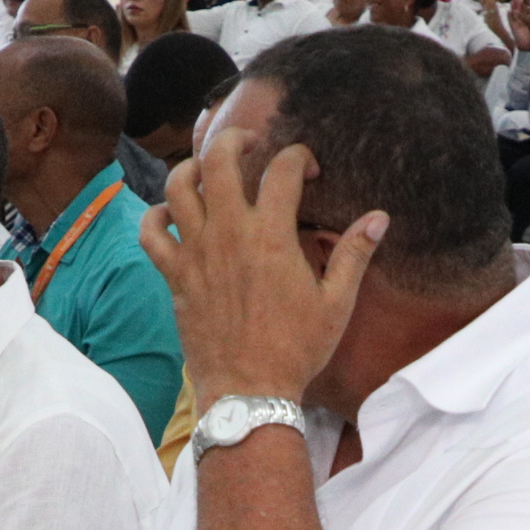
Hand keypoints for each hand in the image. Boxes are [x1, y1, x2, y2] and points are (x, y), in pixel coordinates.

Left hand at [145, 137, 378, 407]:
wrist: (248, 391)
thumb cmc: (295, 349)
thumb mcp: (335, 303)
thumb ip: (354, 254)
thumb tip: (379, 218)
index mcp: (272, 237)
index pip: (283, 170)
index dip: (299, 157)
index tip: (309, 170)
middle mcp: (229, 234)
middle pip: (219, 159)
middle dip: (236, 138)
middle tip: (250, 142)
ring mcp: (196, 253)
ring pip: (178, 187)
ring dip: (192, 168)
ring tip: (207, 169)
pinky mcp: (175, 276)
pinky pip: (150, 233)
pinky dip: (155, 216)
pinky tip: (169, 214)